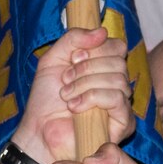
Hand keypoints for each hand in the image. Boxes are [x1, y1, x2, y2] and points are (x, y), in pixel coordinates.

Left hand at [12, 27, 131, 163]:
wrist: (39, 132)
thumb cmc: (45, 101)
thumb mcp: (53, 60)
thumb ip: (73, 39)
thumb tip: (102, 31)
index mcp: (103, 68)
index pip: (117, 46)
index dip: (96, 48)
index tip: (73, 58)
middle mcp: (116, 84)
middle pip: (118, 60)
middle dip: (87, 68)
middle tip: (65, 80)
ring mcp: (122, 104)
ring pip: (118, 78)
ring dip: (85, 84)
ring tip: (66, 97)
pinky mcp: (123, 123)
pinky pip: (118, 99)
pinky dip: (93, 98)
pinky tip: (75, 108)